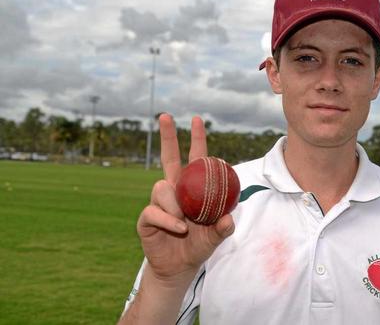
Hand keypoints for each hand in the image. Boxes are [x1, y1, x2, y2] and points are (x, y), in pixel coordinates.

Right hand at [137, 114, 234, 281]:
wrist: (180, 267)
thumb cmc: (199, 245)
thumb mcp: (216, 236)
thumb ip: (223, 228)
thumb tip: (229, 219)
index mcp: (192, 188)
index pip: (195, 159)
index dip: (196, 139)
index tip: (198, 119)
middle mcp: (174, 189)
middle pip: (168, 157)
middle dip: (167, 135)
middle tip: (165, 116)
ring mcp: (158, 201)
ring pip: (162, 188)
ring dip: (176, 204)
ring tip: (186, 222)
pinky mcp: (146, 217)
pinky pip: (154, 211)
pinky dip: (168, 220)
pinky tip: (179, 228)